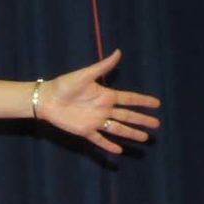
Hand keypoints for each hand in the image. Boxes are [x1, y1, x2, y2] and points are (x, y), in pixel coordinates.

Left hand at [37, 49, 161, 154]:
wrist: (46, 99)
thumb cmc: (64, 85)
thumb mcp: (85, 74)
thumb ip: (103, 66)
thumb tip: (118, 52)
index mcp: (106, 96)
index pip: (130, 99)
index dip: (143, 101)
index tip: (157, 104)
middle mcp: (104, 109)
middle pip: (128, 116)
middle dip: (142, 120)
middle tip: (157, 124)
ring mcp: (95, 121)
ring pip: (118, 129)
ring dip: (131, 133)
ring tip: (145, 138)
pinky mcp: (85, 131)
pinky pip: (99, 139)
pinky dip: (108, 145)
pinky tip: (119, 151)